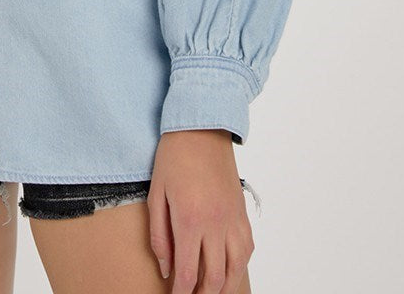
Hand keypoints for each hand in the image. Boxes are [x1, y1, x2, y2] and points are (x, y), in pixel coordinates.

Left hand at [147, 130, 253, 292]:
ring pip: (236, 268)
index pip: (188, 272)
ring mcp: (232, 218)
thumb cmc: (174, 156)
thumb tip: (165, 269)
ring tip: (212, 293)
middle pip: (214, 277)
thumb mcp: (156, 194)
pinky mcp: (241, 212)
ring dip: (225, 288)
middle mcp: (215, 223)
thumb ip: (159, 235)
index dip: (181, 292)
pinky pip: (247, 249)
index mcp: (190, 219)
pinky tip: (230, 271)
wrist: (202, 126)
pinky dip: (239, 266)